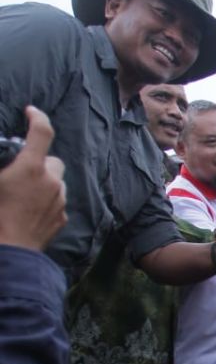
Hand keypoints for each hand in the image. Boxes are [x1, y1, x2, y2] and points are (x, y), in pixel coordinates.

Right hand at [0, 106, 65, 251]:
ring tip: (23, 193)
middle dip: (39, 161)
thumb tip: (12, 163)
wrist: (9, 251)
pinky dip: (46, 200)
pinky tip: (29, 209)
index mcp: (31, 168)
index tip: (31, 112)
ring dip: (44, 182)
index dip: (38, 117)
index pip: (42, 132)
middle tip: (21, 171)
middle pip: (53, 160)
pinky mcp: (61, 218)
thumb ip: (4, 164)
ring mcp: (59, 201)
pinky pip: (57, 201)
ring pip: (56, 182)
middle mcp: (51, 181)